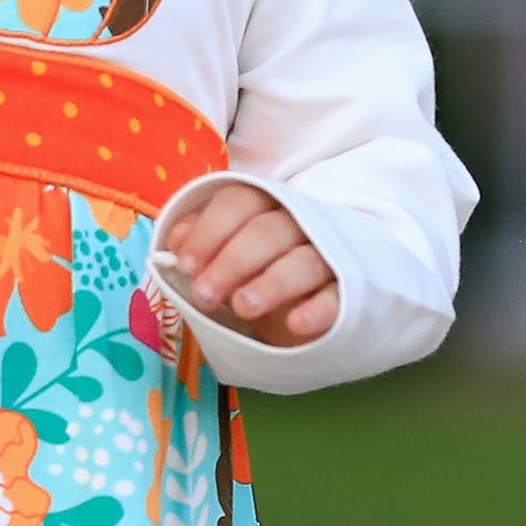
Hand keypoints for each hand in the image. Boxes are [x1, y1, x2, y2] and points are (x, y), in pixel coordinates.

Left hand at [158, 182, 337, 347]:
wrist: (312, 309)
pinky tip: (296, 324)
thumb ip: (202, 244)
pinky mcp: (351, 293)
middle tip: (204, 295)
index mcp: (267, 209)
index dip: (210, 230)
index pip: (240, 202)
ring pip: (304, 261)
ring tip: (243, 307)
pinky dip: (319, 309)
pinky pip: (339, 297)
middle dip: (231, 261)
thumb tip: (174, 238)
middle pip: (268, 231)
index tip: (186, 264)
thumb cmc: (260, 275)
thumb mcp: (226, 259)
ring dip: (272, 282)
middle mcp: (301, 225)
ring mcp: (330, 257)